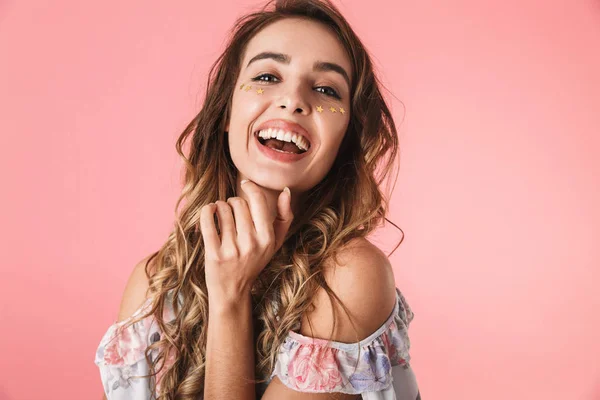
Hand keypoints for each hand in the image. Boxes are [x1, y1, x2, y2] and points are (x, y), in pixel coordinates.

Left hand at [200, 180, 293, 304]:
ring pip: (222, 210)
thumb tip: (286, 191)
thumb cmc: (254, 261)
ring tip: (220, 213)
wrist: (232, 291)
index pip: (258, 201)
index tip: (245, 185)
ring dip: (219, 206)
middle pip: (238, 203)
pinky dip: (207, 211)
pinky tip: (209, 211)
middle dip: (233, 201)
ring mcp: (232, 250)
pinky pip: (208, 221)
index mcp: (268, 238)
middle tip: (231, 208)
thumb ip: (284, 217)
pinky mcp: (214, 255)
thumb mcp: (275, 242)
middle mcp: (251, 244)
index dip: (250, 188)